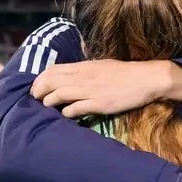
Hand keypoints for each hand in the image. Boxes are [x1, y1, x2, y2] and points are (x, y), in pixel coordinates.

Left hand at [30, 60, 181, 117]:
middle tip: (35, 99)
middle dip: (39, 90)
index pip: (53, 70)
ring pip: (60, 94)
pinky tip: (65, 115)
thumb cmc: (126, 73)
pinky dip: (66, 112)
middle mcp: (84, 77)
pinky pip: (76, 108)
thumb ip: (85, 71)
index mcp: (84, 67)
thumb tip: (71, 77)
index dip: (40, 79)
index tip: (35, 87)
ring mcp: (91, 90)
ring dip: (48, 101)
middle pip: (52, 81)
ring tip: (45, 107)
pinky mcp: (99, 103)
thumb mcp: (102, 66)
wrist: (147, 78)